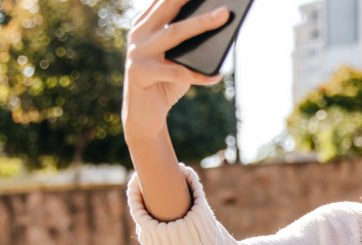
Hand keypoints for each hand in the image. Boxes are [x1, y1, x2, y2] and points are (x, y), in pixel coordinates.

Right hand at [121, 0, 229, 138]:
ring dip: (202, 23)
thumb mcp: (178, 58)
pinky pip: (176, 72)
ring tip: (224, 16)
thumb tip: (220, 22)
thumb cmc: (165, 82)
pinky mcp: (139, 73)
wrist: (143, 116)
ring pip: (174, 33)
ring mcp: (136, 52)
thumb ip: (190, 41)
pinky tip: (216, 75)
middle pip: (169, 7)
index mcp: (144, 24)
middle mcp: (138, 34)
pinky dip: (199, 75)